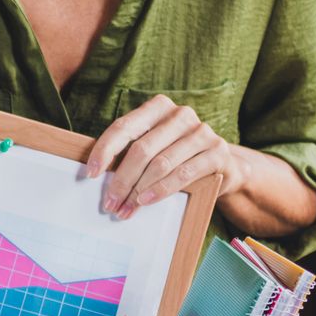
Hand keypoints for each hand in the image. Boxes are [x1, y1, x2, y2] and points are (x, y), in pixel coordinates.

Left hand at [84, 94, 241, 218]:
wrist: (224, 165)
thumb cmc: (179, 156)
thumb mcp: (156, 146)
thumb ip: (132, 151)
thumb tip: (96, 173)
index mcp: (159, 107)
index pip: (125, 126)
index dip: (105, 150)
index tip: (91, 173)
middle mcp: (181, 114)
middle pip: (142, 149)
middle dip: (122, 179)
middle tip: (110, 202)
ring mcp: (201, 131)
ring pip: (161, 163)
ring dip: (139, 190)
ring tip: (126, 208)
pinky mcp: (217, 151)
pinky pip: (183, 173)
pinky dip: (161, 190)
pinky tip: (146, 201)